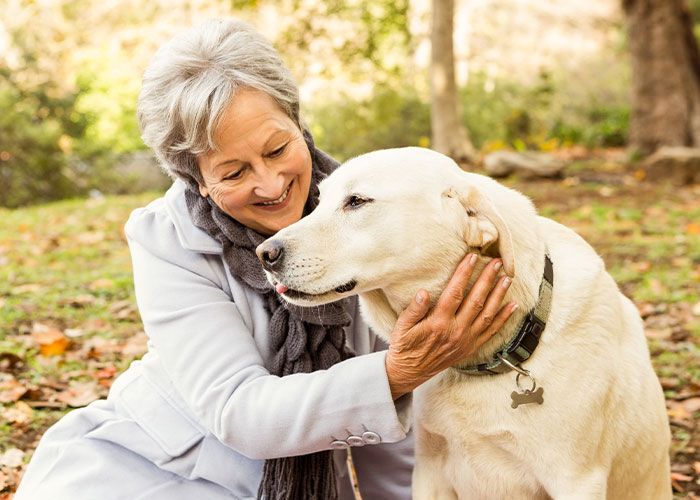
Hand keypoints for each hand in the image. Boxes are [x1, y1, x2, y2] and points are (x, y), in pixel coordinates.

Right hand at [385, 254, 517, 399]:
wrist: (409, 372)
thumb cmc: (404, 347)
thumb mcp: (402, 327)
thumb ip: (414, 309)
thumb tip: (423, 293)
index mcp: (439, 323)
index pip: (455, 292)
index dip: (464, 273)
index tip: (472, 257)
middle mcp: (456, 331)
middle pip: (476, 300)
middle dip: (487, 279)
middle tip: (496, 263)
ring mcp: (466, 341)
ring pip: (487, 314)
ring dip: (499, 295)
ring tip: (507, 278)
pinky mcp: (471, 348)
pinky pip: (491, 331)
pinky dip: (503, 318)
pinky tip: (512, 306)